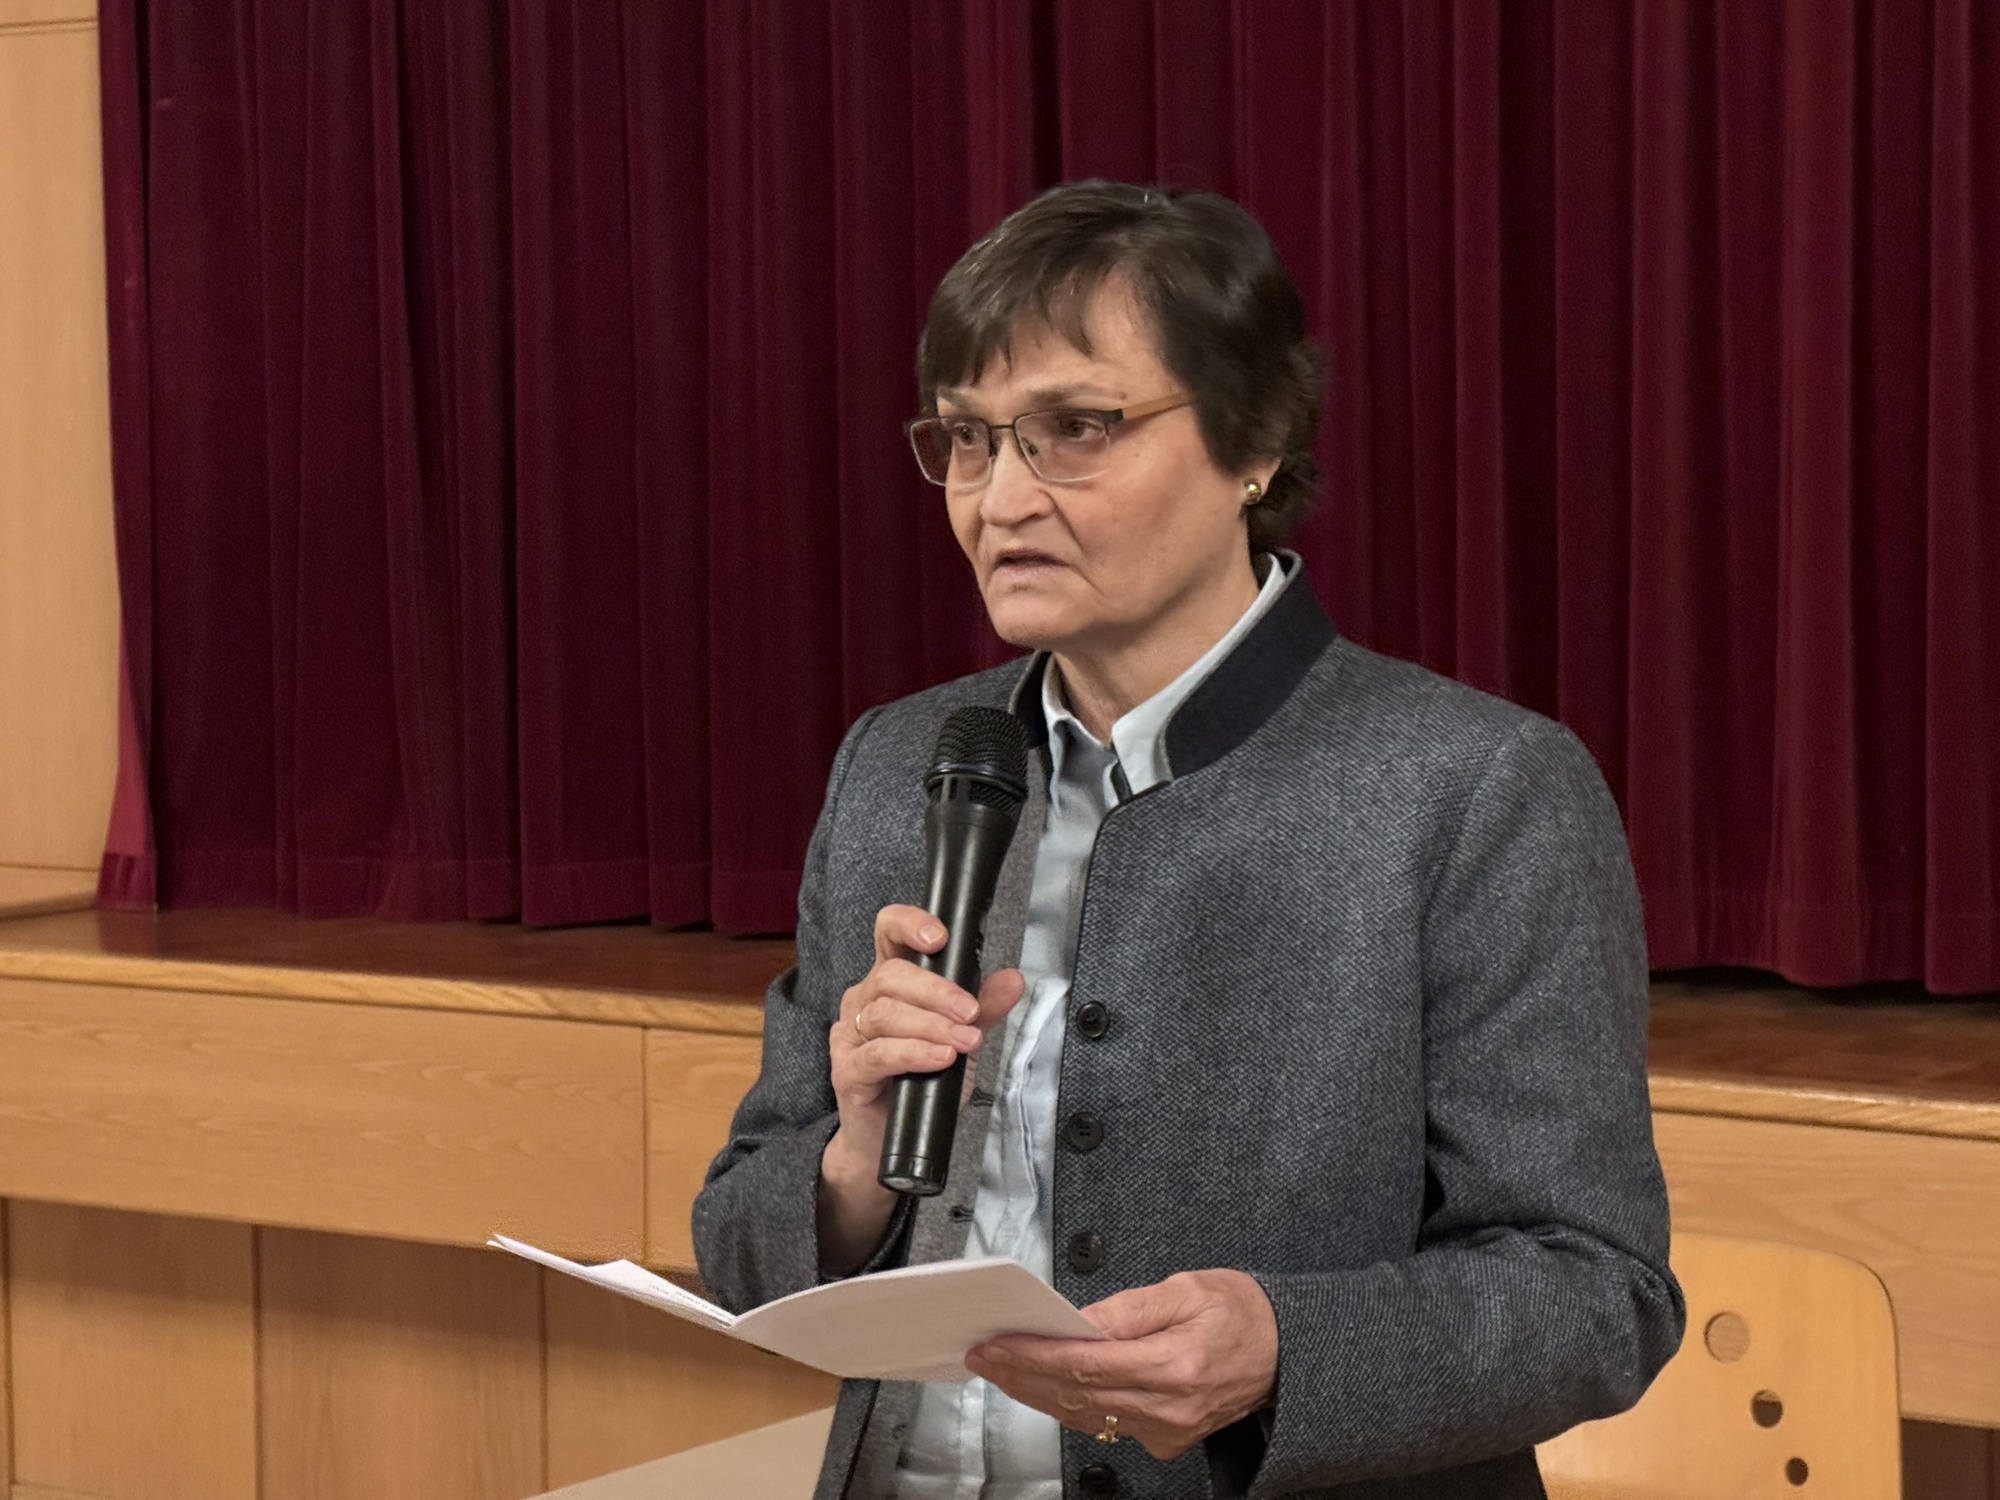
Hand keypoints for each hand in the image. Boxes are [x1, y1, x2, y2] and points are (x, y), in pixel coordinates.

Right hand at [816, 904, 1024, 1271]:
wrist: (891, 1142)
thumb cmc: (921, 1081)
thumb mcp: (961, 1039)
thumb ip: (984, 1008)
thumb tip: (1013, 979)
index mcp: (889, 981)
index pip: (888, 932)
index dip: (909, 924)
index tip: (941, 938)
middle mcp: (863, 1000)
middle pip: (890, 975)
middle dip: (936, 991)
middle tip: (971, 1014)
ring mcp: (850, 1035)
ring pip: (885, 1013)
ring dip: (931, 1025)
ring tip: (965, 1042)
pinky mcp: (847, 1070)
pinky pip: (879, 1054)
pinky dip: (913, 1052)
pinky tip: (940, 1058)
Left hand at [965, 1270, 1278, 1460]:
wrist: (1286, 1353)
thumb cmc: (1242, 1314)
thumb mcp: (1187, 1288)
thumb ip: (1129, 1308)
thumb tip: (1079, 1321)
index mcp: (1176, 1364)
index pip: (1087, 1365)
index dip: (1035, 1356)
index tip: (1000, 1344)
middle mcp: (1170, 1406)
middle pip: (1077, 1395)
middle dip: (1022, 1374)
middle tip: (984, 1355)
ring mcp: (1167, 1429)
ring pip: (1084, 1415)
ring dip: (1036, 1392)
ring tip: (1000, 1367)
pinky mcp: (1166, 1438)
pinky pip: (1104, 1422)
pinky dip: (1067, 1403)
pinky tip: (1040, 1385)